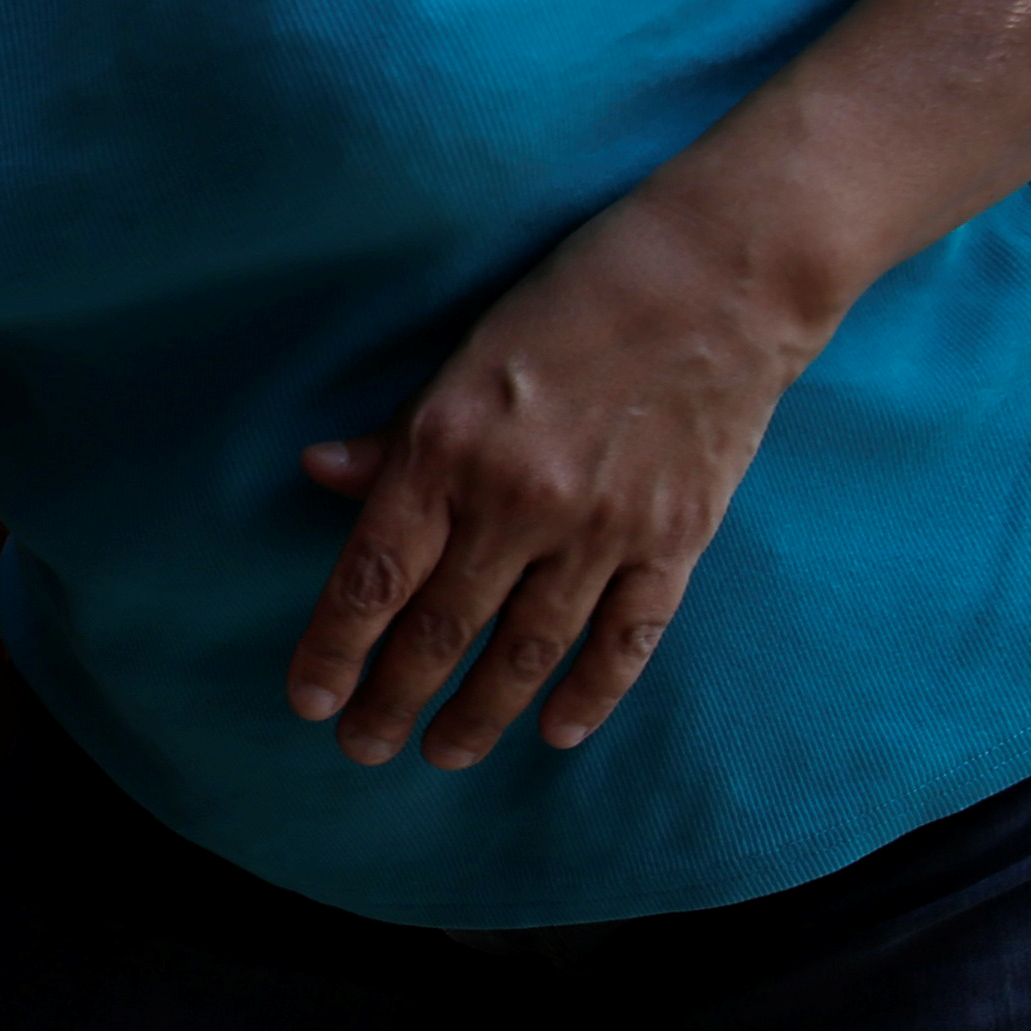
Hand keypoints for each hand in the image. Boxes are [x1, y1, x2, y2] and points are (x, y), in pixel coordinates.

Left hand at [284, 188, 838, 769]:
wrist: (722, 276)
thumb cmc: (577, 298)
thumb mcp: (465, 352)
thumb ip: (399, 435)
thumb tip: (318, 474)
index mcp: (448, 449)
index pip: (374, 576)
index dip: (336, 648)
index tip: (307, 700)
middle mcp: (518, 500)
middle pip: (441, 626)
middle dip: (394, 698)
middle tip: (361, 748)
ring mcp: (602, 526)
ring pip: (527, 648)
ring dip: (480, 710)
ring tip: (443, 755)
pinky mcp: (677, 537)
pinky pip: (626, 636)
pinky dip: (592, 691)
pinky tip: (559, 732)